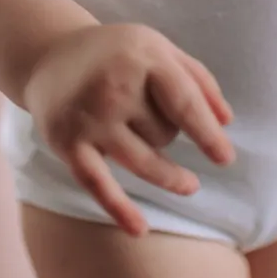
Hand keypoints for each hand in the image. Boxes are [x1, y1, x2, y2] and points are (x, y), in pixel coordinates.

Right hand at [24, 24, 235, 236]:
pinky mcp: (68, 143)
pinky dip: (119, 209)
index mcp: (144, 57)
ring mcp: (90, 117)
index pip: (185, 104)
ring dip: (168, 176)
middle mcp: (116, 86)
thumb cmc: (117, 53)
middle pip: (164, 133)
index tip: (225, 159)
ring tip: (189, 185)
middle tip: (156, 121)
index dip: (208, 135)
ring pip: (143, 161)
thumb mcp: (160, 48)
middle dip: (169, 134)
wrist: (50, 54)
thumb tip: (226, 122)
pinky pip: (99, 184)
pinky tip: (139, 229)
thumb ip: (198, 79)